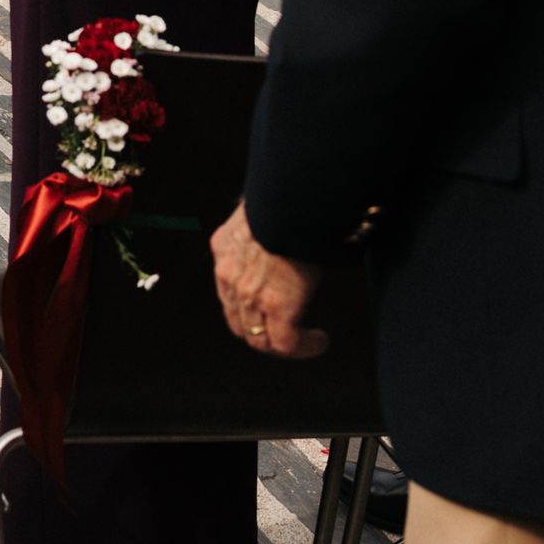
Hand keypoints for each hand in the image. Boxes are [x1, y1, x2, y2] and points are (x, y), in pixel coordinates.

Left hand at [211, 203, 328, 357]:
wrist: (294, 198)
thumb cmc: (288, 196)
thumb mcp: (264, 208)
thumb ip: (266, 223)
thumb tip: (286, 219)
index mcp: (223, 248)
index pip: (228, 292)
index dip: (248, 308)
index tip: (270, 310)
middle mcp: (229, 275)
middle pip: (238, 322)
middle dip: (262, 333)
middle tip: (289, 334)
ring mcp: (250, 294)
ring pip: (259, 339)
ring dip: (284, 345)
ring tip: (308, 340)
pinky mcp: (277, 306)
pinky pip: (286, 343)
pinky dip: (304, 347)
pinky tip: (320, 340)